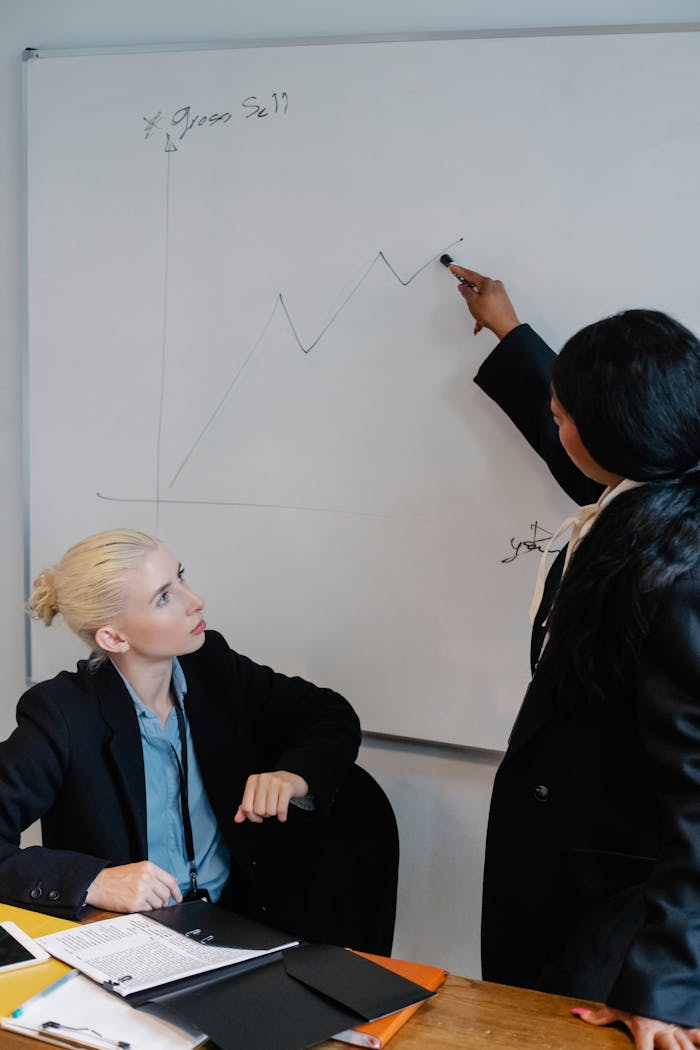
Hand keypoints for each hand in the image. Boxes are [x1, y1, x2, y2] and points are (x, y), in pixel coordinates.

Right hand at [85, 861, 181, 911]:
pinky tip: (140, 907)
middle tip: (159, 904)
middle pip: (166, 894)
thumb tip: (166, 888)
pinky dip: (147, 911)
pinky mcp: (135, 903)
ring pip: (159, 904)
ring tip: (146, 904)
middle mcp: (147, 878)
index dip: (176, 891)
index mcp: (148, 867)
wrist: (98, 884)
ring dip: (155, 907)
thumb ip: (152, 876)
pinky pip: (149, 910)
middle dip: (165, 901)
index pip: (171, 880)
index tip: (178, 897)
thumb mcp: (136, 869)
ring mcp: (142, 891)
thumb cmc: (115, 878)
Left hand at [234, 770, 309, 823]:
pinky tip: (282, 815)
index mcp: (252, 781)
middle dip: (265, 814)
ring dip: (274, 814)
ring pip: (270, 811)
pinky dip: (282, 817)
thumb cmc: (271, 789)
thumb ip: (245, 807)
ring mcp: (275, 782)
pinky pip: (281, 810)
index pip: (246, 807)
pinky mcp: (286, 787)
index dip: (252, 817)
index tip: (258, 817)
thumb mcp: (256, 795)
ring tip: (276, 807)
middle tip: (269, 809)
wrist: (292, 779)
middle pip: (258, 810)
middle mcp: (262, 779)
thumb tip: (237, 819)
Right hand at [449, 265, 520, 340]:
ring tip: (477, 316)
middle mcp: (495, 285)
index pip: (470, 274)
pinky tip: (482, 319)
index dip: (460, 271)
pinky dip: (483, 310)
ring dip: (477, 306)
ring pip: (483, 296)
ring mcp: (499, 292)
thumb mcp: (473, 302)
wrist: (506, 326)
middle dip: (471, 295)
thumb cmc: (492, 314)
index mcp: (487, 282)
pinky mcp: (502, 300)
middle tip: (466, 298)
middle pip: (477, 286)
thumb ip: (466, 292)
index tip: (454, 268)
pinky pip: (488, 302)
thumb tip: (463, 287)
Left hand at [573, 1005, 699, 1048]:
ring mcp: (676, 1027)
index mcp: (644, 1027)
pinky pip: (699, 1035)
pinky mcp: (686, 1024)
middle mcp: (662, 1030)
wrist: (654, 973)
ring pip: (687, 1047)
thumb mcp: (617, 1004)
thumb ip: (601, 1015)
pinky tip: (698, 1046)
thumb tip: (577, 1014)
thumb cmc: (634, 994)